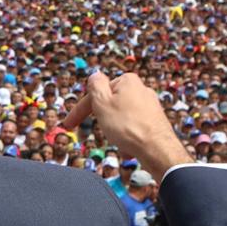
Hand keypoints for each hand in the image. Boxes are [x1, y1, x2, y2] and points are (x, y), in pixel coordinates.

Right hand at [60, 72, 191, 178]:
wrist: (158, 150)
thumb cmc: (128, 126)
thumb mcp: (102, 103)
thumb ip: (95, 85)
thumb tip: (95, 76)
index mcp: (127, 81)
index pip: (96, 93)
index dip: (80, 111)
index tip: (69, 126)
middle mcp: (141, 89)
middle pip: (110, 105)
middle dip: (103, 122)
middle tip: (103, 134)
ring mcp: (150, 106)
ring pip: (122, 119)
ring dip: (116, 132)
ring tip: (119, 142)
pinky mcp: (155, 122)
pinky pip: (134, 129)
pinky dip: (128, 138)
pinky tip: (129, 148)